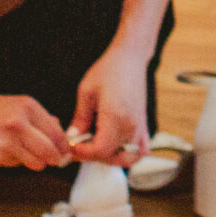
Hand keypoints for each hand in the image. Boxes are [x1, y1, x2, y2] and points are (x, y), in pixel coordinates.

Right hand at [0, 81, 71, 170]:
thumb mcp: (23, 105)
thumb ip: (44, 120)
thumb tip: (62, 137)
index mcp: (28, 110)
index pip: (55, 134)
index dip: (65, 146)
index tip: (67, 152)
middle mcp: (17, 127)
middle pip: (48, 153)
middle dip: (56, 159)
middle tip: (57, 159)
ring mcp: (4, 144)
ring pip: (33, 163)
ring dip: (36, 161)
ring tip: (27, 149)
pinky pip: (15, 165)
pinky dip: (17, 160)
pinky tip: (8, 148)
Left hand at [69, 46, 150, 165]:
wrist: (130, 58)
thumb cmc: (108, 70)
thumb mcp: (86, 91)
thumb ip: (79, 118)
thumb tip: (71, 138)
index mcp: (115, 117)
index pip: (100, 150)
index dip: (82, 152)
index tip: (72, 145)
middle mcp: (131, 126)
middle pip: (111, 157)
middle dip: (93, 156)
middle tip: (80, 144)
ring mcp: (140, 127)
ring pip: (128, 158)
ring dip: (112, 158)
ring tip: (98, 146)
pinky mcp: (144, 125)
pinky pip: (141, 150)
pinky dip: (130, 154)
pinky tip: (116, 145)